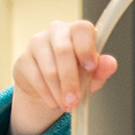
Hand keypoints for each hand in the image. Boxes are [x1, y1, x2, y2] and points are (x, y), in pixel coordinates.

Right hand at [9, 19, 118, 134]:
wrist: (46, 85)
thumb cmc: (73, 74)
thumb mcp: (91, 75)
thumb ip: (101, 70)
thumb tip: (110, 63)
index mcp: (77, 30)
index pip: (82, 29)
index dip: (86, 48)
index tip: (90, 67)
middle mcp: (56, 31)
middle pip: (63, 51)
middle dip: (70, 81)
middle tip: (74, 101)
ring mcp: (37, 43)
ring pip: (49, 69)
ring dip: (58, 92)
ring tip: (65, 105)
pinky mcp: (23, 59)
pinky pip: (35, 78)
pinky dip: (47, 94)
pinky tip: (53, 102)